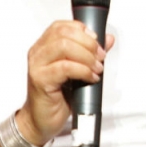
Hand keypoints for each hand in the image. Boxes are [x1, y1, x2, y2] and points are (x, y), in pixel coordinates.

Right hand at [15, 21, 112, 145]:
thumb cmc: (58, 96)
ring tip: (97, 69)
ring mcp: (37, 65)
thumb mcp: (78, 71)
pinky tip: (90, 78)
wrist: (42, 120)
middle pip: (64, 34)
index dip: (83, 30)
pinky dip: (83, 71)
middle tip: (100, 58)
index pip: (62, 26)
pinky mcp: (40, 80)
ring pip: (64, 47)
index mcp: (45, 46)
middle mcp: (38, 52)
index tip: (97, 42)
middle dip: (89, 44)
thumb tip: (108, 39)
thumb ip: (91, 53)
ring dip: (87, 57)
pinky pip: (64, 68)